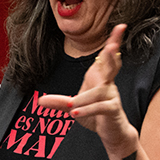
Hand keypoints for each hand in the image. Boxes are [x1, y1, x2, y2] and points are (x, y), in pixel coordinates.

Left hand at [38, 25, 138, 157]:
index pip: (107, 57)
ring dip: (84, 98)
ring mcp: (112, 97)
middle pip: (112, 66)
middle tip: (112, 46)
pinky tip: (75, 112)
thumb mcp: (73, 107)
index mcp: (99, 78)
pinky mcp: (113, 110)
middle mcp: (108, 85)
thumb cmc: (95, 115)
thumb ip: (58, 102)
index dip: (114, 41)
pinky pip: (101, 107)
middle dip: (112, 55)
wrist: (111, 133)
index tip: (120, 26)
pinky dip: (87, 109)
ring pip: (100, 91)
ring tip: (71, 106)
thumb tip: (40, 101)